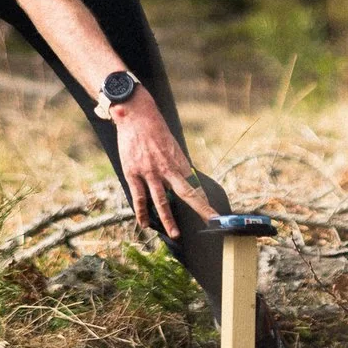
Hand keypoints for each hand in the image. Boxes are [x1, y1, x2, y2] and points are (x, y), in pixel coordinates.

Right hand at [110, 93, 202, 238]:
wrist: (135, 113)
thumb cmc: (154, 129)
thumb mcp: (171, 145)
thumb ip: (176, 164)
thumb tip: (185, 179)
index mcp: (178, 160)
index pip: (194, 184)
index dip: (204, 199)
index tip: (215, 213)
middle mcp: (166, 167)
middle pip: (186, 191)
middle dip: (200, 208)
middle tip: (211, 222)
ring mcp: (149, 171)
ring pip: (161, 200)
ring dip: (168, 219)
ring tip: (175, 234)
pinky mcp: (133, 172)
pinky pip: (139, 196)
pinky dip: (142, 212)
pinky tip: (145, 224)